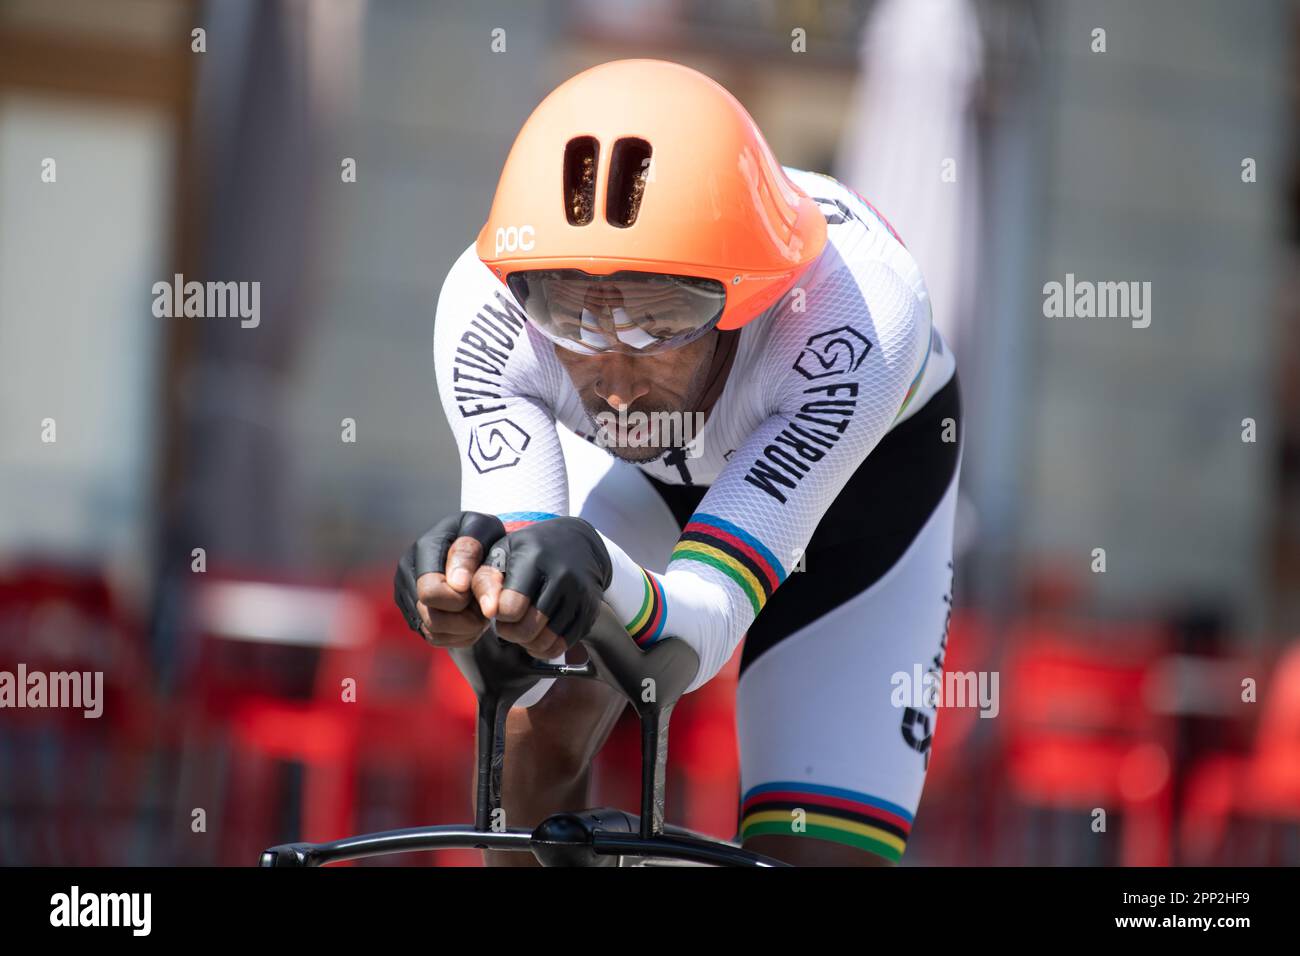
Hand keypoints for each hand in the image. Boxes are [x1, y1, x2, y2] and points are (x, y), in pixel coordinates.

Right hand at [393, 511, 505, 648]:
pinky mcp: (412, 611)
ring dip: (464, 629)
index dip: (459, 600)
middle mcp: (408, 571)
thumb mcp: (483, 530)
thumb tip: (457, 585)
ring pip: (433, 632)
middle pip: (432, 618)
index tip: (480, 598)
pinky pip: (434, 638)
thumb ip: (469, 552)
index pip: (431, 590)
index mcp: (425, 548)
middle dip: (464, 619)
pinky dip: (458, 635)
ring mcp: (406, 593)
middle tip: (484, 609)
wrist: (474, 546)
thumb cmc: (482, 536)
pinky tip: (471, 620)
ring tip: (480, 612)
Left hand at [473, 517, 611, 659]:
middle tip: (508, 624)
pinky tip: (538, 635)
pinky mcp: (590, 610)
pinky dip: (545, 648)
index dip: (500, 615)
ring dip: (527, 642)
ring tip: (522, 629)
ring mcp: (579, 594)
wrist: (577, 542)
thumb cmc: (529, 551)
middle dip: (511, 633)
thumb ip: (485, 581)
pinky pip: (563, 645)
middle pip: (528, 629)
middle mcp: (562, 576)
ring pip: (546, 641)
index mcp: (534, 559)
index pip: (511, 607)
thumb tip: (489, 612)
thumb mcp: (502, 554)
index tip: (499, 608)